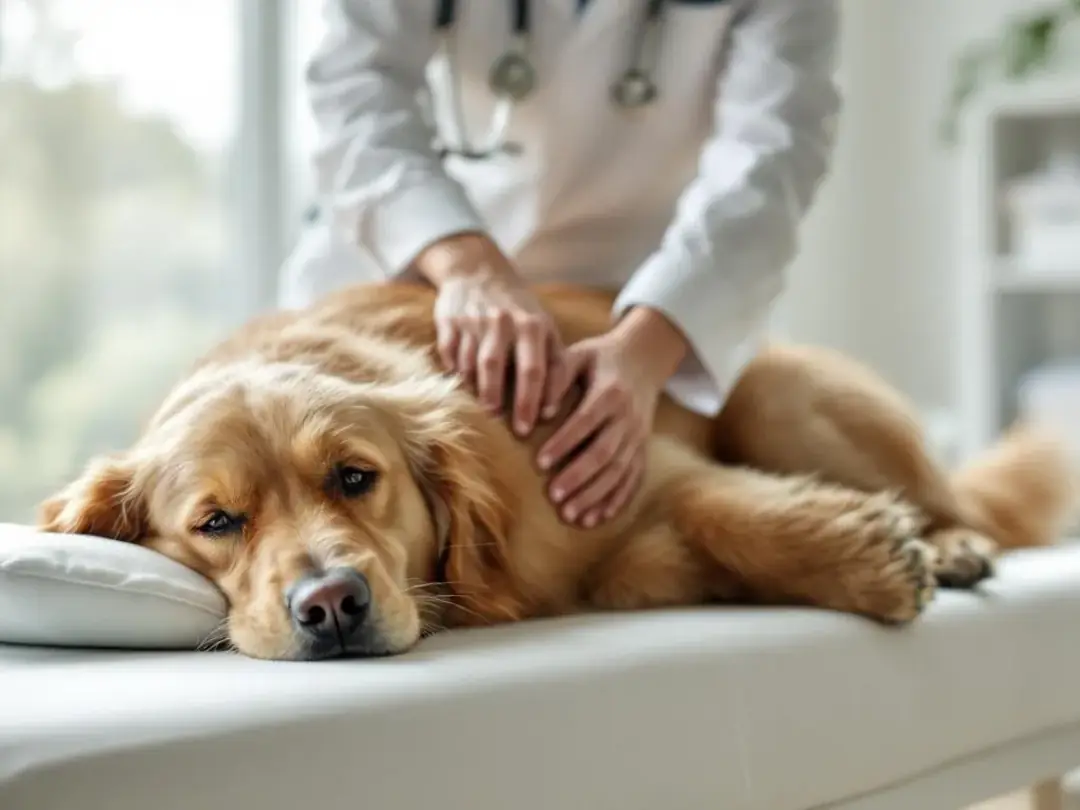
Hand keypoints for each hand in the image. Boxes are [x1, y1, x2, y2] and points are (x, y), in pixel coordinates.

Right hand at [414, 233, 567, 434]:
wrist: (477, 270)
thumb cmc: (520, 310)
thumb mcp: (544, 327)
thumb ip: (554, 363)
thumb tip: (551, 411)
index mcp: (532, 324)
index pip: (534, 369)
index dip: (533, 400)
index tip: (530, 426)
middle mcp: (502, 321)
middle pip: (499, 367)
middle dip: (502, 400)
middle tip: (510, 428)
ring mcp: (474, 320)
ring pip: (473, 363)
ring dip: (479, 390)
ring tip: (487, 409)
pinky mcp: (449, 321)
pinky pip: (450, 354)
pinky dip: (457, 372)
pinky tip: (463, 385)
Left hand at [537, 308, 688, 526]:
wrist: (643, 360)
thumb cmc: (599, 359)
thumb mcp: (578, 355)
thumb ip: (557, 376)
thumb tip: (540, 410)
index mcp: (610, 391)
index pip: (586, 421)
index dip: (565, 442)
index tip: (540, 463)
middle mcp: (629, 417)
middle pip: (605, 452)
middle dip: (580, 477)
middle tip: (555, 496)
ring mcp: (639, 436)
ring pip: (620, 471)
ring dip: (596, 495)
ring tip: (572, 514)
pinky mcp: (643, 449)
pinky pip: (634, 478)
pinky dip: (618, 500)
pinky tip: (599, 518)